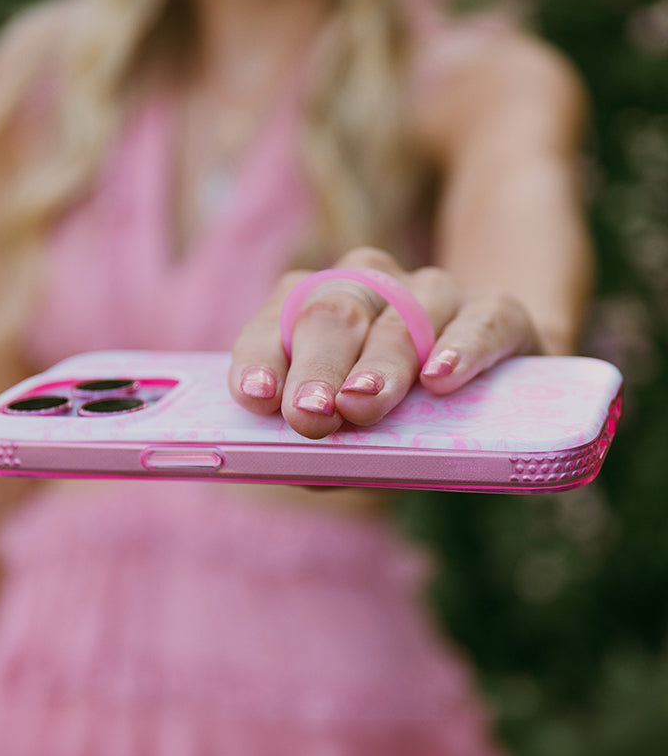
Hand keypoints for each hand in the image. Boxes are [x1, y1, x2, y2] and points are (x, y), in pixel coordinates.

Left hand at [229, 248, 540, 438]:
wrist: (492, 383)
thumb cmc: (401, 416)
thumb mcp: (354, 434)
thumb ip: (328, 449)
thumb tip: (304, 471)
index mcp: (319, 306)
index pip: (276, 321)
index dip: (262, 357)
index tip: (256, 397)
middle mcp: (373, 285)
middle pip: (337, 311)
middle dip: (319, 366)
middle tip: (310, 414)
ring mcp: (436, 292)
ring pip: (404, 317)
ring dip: (381, 363)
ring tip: (362, 405)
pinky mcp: (499, 311)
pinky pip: (483, 319)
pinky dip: (461, 347)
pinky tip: (441, 378)